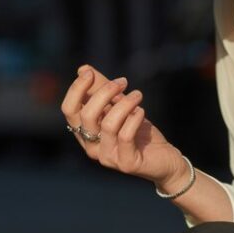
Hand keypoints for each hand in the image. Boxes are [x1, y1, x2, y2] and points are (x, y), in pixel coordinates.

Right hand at [61, 63, 184, 185]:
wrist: (164, 159)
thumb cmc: (139, 131)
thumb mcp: (120, 106)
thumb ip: (102, 89)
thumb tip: (83, 69)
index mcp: (85, 133)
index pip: (69, 110)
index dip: (76, 90)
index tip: (89, 73)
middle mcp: (91, 147)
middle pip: (86, 115)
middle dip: (104, 92)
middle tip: (123, 82)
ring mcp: (107, 157)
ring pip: (108, 124)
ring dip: (125, 103)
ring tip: (138, 95)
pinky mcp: (126, 163)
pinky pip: (126, 135)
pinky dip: (134, 118)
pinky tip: (142, 112)